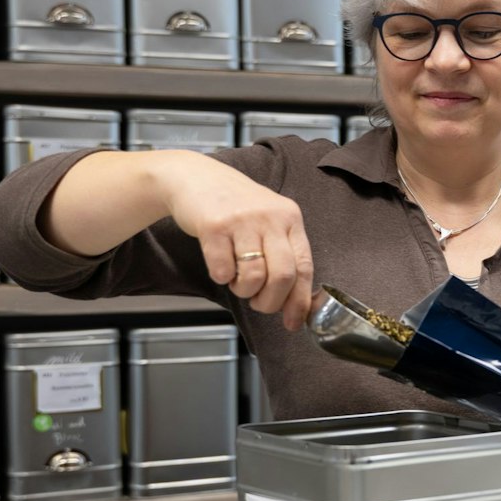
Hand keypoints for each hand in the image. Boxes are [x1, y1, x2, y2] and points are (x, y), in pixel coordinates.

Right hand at [157, 155, 315, 330]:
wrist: (195, 178)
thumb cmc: (235, 207)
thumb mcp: (269, 221)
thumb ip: (284, 254)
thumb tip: (297, 304)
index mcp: (290, 219)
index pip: (305, 267)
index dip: (300, 301)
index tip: (292, 322)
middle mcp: (271, 217)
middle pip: (282, 276)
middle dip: (270, 302)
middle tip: (257, 302)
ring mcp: (242, 220)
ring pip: (253, 277)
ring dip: (243, 290)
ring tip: (236, 279)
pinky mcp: (214, 225)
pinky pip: (222, 270)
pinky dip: (221, 277)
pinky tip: (220, 264)